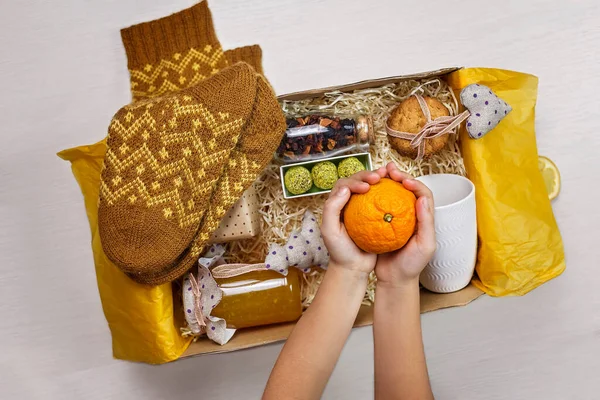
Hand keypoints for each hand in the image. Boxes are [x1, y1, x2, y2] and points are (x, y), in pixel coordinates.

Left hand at [321, 169, 386, 274]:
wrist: (353, 268)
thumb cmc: (339, 251)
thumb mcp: (330, 230)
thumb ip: (332, 208)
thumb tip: (345, 188)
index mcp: (336, 204)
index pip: (344, 184)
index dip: (355, 180)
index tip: (366, 187)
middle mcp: (348, 203)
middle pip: (357, 181)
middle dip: (368, 175)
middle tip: (379, 177)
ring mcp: (363, 209)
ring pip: (370, 188)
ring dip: (379, 181)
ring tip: (389, 178)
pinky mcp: (374, 216)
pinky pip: (382, 201)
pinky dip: (389, 194)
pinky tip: (398, 193)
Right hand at [375, 163, 435, 286]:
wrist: (394, 279)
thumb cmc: (412, 265)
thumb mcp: (424, 246)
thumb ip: (425, 222)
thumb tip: (422, 198)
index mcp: (424, 218)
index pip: (423, 194)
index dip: (415, 183)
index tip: (403, 180)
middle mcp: (411, 215)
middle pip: (408, 189)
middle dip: (399, 176)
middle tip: (388, 169)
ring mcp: (396, 218)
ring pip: (393, 194)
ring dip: (386, 182)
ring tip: (377, 175)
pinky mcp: (382, 223)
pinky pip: (379, 205)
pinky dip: (374, 195)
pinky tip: (365, 191)